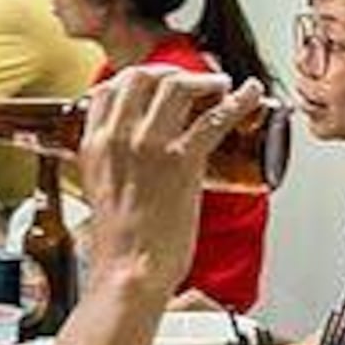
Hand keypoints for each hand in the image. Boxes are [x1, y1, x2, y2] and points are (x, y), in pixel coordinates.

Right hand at [70, 66, 254, 301]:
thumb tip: (127, 160)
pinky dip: (239, 100)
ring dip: (204, 80)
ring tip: (220, 86)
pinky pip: (215, 117)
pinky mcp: (183, 161)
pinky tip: (251, 94)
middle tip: (191, 81)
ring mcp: (151, 145)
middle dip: (172, 73)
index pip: (110, 89)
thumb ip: (109, 167)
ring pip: (177, 87)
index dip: (138, 79)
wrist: (130, 271)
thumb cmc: (118, 246)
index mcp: (94, 145)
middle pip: (144, 77)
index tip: (157, 82)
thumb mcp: (97, 193)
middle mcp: (119, 137)